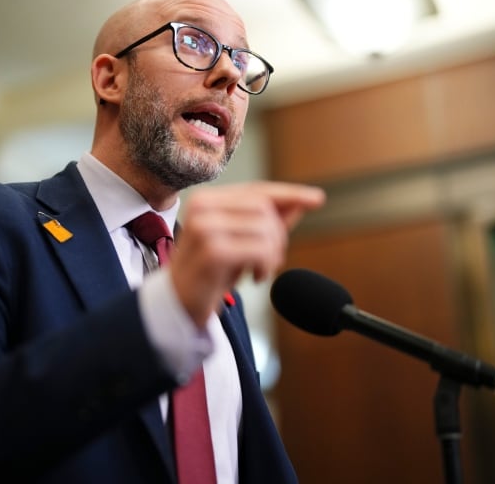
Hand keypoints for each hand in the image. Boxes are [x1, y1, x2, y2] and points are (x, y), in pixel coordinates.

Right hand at [169, 181, 324, 327]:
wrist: (177, 304)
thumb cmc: (208, 273)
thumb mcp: (239, 241)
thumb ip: (266, 221)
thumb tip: (301, 201)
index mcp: (207, 199)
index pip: (257, 190)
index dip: (289, 194)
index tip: (317, 198)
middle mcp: (202, 206)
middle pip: (265, 208)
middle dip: (278, 236)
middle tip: (270, 260)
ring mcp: (205, 227)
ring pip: (266, 229)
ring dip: (273, 254)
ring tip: (260, 269)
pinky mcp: (212, 250)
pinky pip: (260, 249)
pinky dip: (266, 265)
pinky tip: (255, 277)